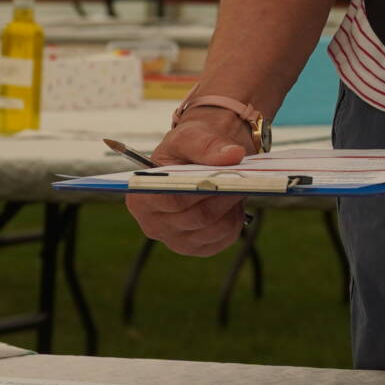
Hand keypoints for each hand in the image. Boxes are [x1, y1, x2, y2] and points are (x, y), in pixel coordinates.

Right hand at [125, 108, 257, 256]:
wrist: (199, 160)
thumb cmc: (187, 149)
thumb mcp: (190, 136)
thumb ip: (207, 145)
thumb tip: (233, 155)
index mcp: (141, 197)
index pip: (170, 200)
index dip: (199, 189)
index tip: (221, 175)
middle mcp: (154, 224)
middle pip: (197, 217)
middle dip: (223, 195)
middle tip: (242, 176)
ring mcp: (176, 240)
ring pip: (214, 229)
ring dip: (231, 205)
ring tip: (237, 185)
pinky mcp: (199, 247)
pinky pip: (225, 237)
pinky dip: (235, 218)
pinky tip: (232, 202)